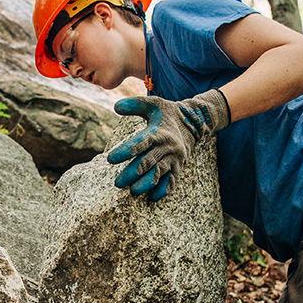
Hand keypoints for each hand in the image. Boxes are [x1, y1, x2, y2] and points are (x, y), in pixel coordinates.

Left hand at [106, 89, 229, 200]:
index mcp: (158, 132)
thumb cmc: (166, 114)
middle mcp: (167, 146)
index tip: (110, 158)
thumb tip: (115, 106)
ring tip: (133, 191)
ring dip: (147, 183)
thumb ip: (134, 104)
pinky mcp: (179, 166)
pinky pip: (173, 180)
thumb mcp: (153, 104)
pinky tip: (153, 197)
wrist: (192, 122)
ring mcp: (174, 158)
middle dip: (132, 173)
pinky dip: (164, 189)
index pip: (142, 142)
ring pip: (160, 173)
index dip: (126, 150)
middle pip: (148, 161)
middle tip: (118, 182)